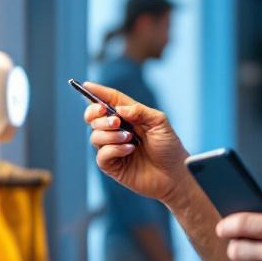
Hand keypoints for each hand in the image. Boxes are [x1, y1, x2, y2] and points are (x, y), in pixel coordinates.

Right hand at [83, 82, 190, 203]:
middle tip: (116, 120)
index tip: (86, 85)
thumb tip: (118, 110)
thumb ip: (139, 111)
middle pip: (94, 118)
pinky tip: (129, 150)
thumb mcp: (159, 122)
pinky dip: (114, 150)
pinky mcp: (112, 166)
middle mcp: (117, 131)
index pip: (109, 101)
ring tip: (129, 139)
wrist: (175, 175)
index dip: (97, 93)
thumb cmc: (169, 147)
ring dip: (111, 135)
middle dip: (100, 116)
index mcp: (129, 117)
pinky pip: (102, 155)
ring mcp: (113, 148)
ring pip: (95, 136)